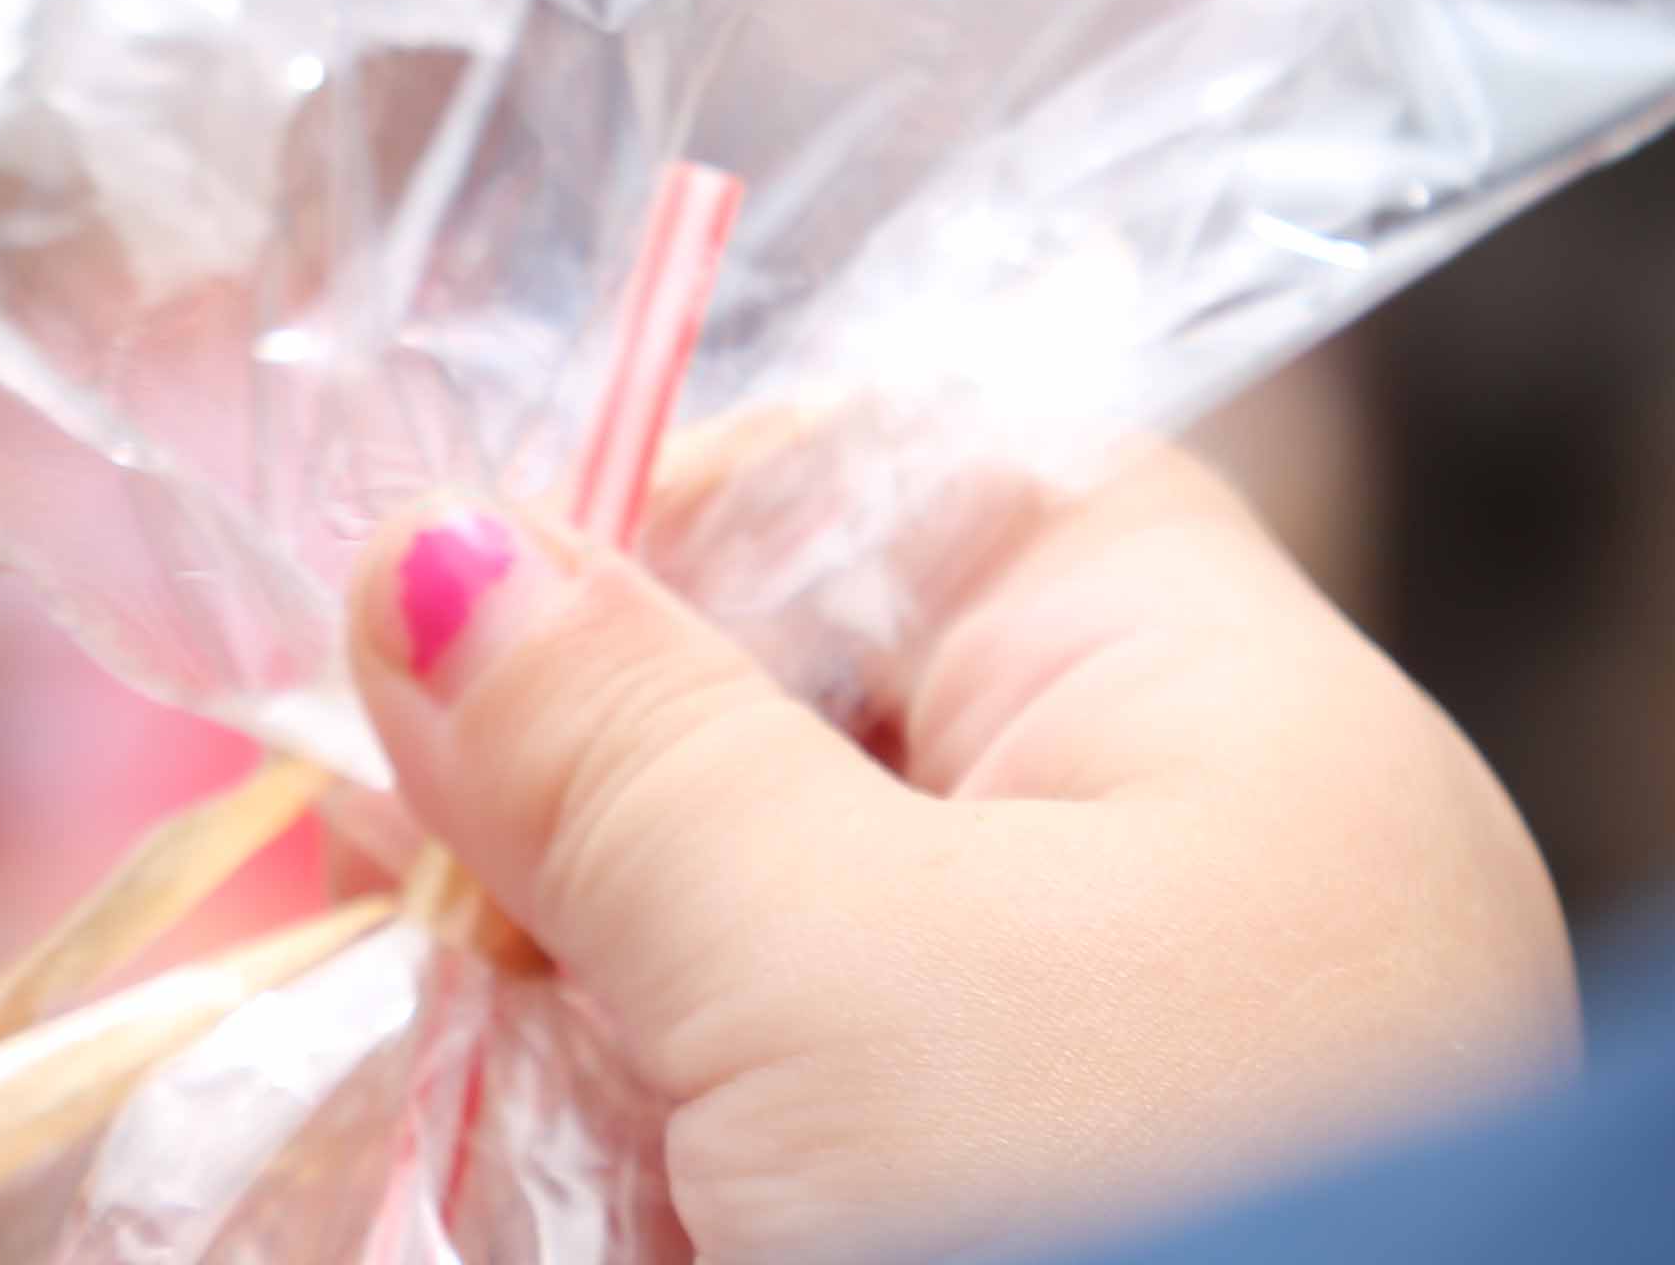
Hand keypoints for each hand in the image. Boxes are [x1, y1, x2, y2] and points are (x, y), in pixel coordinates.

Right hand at [349, 444, 1570, 1264]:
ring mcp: (1149, 1095)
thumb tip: (436, 548)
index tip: (461, 684)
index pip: (917, 485)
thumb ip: (611, 743)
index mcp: (1237, 717)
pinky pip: (819, 1155)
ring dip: (601, 1050)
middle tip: (441, 948)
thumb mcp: (817, 972)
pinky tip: (606, 1226)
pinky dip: (683, 1190)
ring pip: (778, 980)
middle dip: (594, 848)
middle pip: (814, 740)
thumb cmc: (1092, 1242)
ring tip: (537, 1140)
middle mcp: (1220, 881)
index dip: (672, 538)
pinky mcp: (1052, 1237)